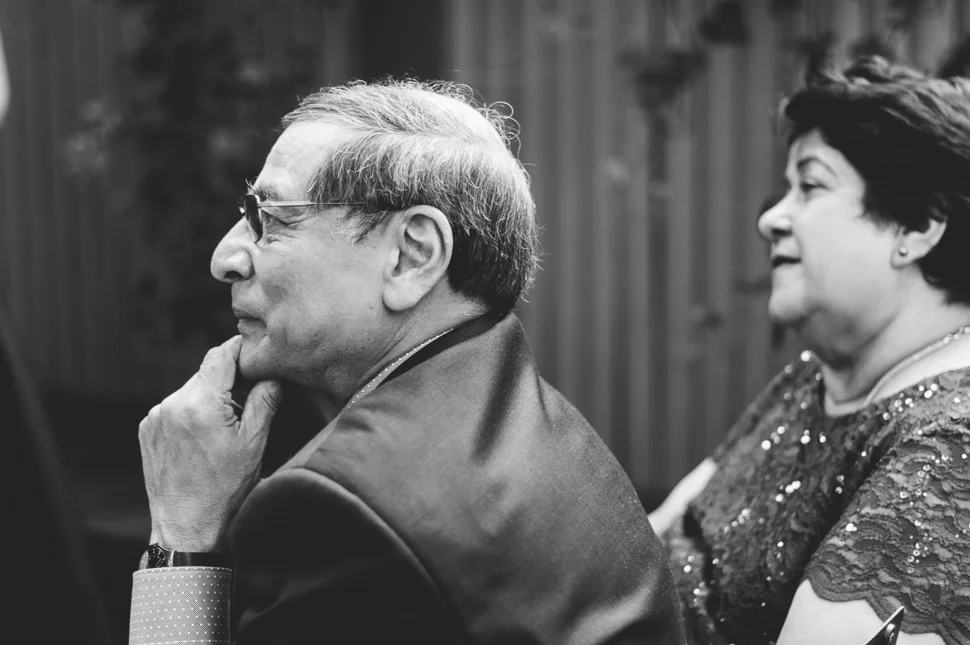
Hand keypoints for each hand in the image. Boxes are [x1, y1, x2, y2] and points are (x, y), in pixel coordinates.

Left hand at [139, 335, 281, 551]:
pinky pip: (176, 407)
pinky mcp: (146, 430)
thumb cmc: (225, 488)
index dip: (241, 349)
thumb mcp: (255, 442)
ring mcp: (155, 417)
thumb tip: (273, 372)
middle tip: (252, 396)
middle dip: (229, 380)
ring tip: (227, 427)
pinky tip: (205, 438)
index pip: (221, 354)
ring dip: (210, 398)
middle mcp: (171, 404)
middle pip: (207, 373)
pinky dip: (193, 412)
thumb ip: (265, 399)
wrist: (187, 526)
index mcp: (200, 403)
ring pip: (191, 390)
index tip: (257, 352)